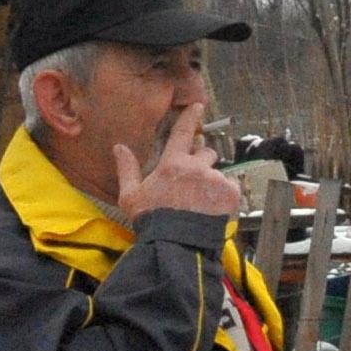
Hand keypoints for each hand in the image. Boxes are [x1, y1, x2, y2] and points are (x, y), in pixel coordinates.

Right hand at [115, 105, 243, 224]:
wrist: (175, 244)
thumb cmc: (151, 220)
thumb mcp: (130, 195)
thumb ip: (127, 169)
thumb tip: (119, 147)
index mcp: (172, 164)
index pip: (182, 133)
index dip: (190, 117)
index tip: (198, 106)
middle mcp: (196, 167)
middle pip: (206, 153)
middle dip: (202, 162)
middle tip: (194, 182)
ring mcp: (215, 180)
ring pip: (218, 173)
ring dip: (212, 183)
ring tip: (201, 204)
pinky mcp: (231, 194)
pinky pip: (231, 188)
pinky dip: (225, 196)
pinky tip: (213, 209)